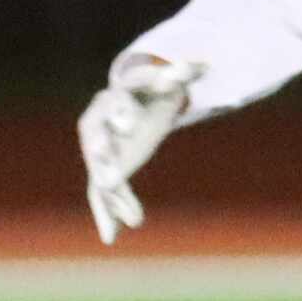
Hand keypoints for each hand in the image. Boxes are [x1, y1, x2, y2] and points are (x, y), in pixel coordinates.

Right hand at [77, 57, 204, 244]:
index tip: (130, 123)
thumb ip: (181, 73)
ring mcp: (98, 153)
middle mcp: (97, 127)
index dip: (122, 113)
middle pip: (97, 140)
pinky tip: (113, 237)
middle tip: (107, 171)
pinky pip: (102, 195)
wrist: (133, 107)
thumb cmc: (150, 92)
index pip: (115, 104)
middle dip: (102, 154)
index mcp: (112, 100)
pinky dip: (108, 215)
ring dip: (110, 195)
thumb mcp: (168, 81)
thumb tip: (205, 64)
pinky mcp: (104, 172)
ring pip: (100, 174)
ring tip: (124, 215)